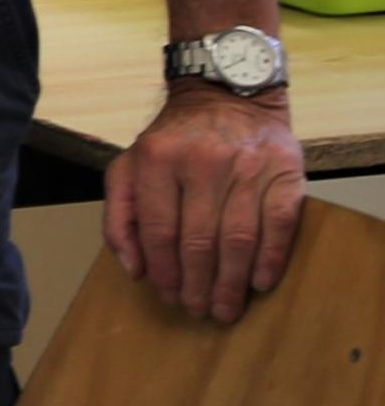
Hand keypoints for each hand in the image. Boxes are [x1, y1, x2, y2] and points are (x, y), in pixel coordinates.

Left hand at [107, 84, 302, 322]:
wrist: (228, 95)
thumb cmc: (173, 140)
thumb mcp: (130, 164)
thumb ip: (121, 214)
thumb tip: (133, 268)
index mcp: (156, 159)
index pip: (158, 229)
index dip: (162, 270)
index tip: (167, 295)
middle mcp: (202, 162)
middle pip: (198, 240)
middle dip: (197, 284)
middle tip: (198, 310)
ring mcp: (247, 167)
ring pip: (237, 238)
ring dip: (231, 282)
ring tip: (225, 308)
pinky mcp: (285, 172)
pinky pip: (278, 224)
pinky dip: (270, 259)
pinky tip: (259, 283)